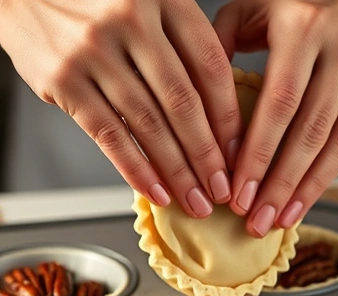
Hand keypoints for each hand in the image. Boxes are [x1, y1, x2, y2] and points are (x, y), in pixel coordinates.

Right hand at [0, 0, 242, 216]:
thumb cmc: (97, 4)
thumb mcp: (149, 7)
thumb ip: (182, 49)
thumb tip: (222, 120)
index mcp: (164, 2)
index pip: (210, 69)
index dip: (230, 118)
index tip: (240, 154)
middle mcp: (131, 22)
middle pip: (182, 102)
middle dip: (207, 156)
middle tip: (222, 189)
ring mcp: (94, 50)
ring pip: (148, 124)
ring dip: (177, 171)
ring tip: (195, 199)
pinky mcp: (63, 78)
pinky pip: (108, 134)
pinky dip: (135, 169)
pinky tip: (155, 190)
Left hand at [214, 0, 337, 237]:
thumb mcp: (250, 7)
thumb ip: (218, 49)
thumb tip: (196, 106)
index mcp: (302, 26)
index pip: (278, 102)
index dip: (257, 151)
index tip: (236, 188)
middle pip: (307, 130)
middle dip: (278, 181)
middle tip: (253, 215)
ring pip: (333, 143)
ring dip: (304, 188)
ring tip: (277, 218)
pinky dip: (326, 176)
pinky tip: (304, 200)